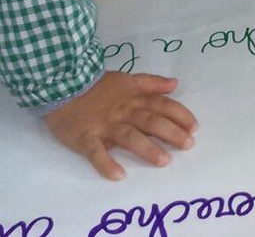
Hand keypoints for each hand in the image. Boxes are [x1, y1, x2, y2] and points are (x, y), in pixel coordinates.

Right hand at [45, 72, 197, 179]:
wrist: (60, 85)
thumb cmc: (95, 86)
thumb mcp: (126, 79)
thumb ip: (151, 83)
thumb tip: (175, 84)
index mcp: (133, 98)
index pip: (161, 105)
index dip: (179, 115)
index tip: (194, 127)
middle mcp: (122, 112)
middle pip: (150, 121)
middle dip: (171, 132)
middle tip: (188, 145)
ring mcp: (104, 126)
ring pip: (128, 136)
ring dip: (147, 148)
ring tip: (164, 161)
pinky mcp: (85, 138)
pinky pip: (96, 152)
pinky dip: (106, 164)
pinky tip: (118, 175)